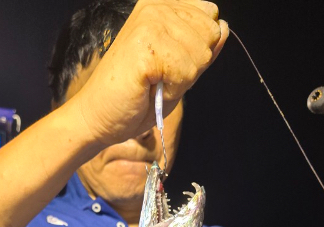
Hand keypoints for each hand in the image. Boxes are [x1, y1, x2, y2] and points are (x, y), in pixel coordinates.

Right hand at [71, 0, 227, 146]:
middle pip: (210, 33)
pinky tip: (149, 89)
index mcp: (162, 6)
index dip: (196, 50)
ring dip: (181, 79)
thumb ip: (202, 49)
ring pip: (200, 54)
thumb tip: (223, 27)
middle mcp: (156, 6)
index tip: (166, 64)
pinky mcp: (146, 45)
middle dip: (191, 65)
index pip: (209, 17)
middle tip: (159, 77)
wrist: (100, 118)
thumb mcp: (178, 71)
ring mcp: (150, 22)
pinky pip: (185, 70)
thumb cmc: (135, 98)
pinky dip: (172, 89)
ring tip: (153, 83)